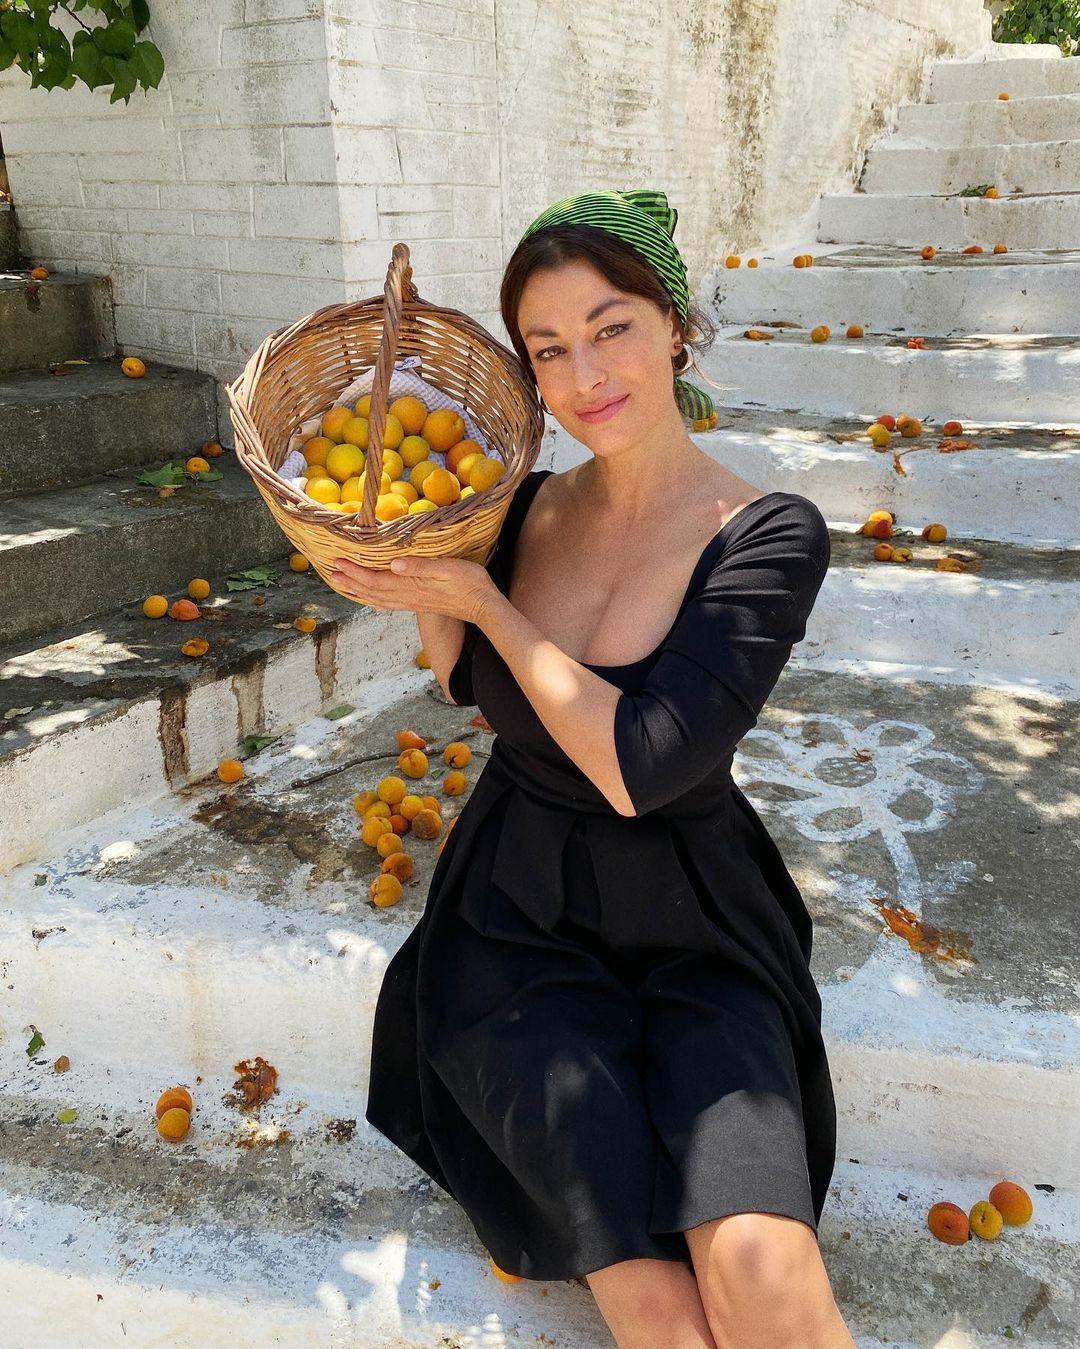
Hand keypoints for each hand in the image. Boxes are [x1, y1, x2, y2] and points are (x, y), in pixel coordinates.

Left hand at [328, 553, 496, 624]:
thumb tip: (393, 564)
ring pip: (378, 599)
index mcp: (412, 585)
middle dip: (350, 581)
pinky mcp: (419, 604)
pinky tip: (370, 600)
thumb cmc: (470, 583)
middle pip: (372, 590)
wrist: (484, 606)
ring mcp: (413, 602)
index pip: (376, 579)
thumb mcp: (448, 568)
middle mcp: (408, 596)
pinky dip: (375, 601)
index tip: (339, 561)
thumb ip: (420, 567)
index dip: (355, 571)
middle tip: (332, 571)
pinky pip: (390, 604)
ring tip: (343, 584)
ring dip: (359, 591)